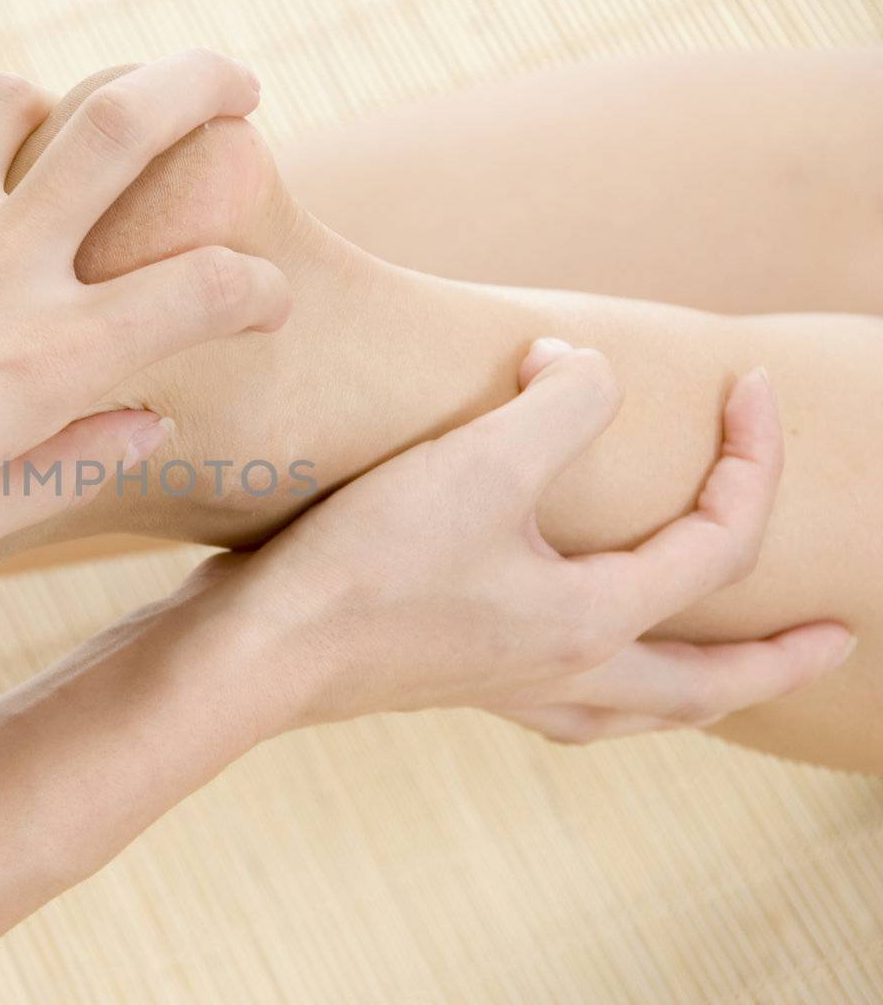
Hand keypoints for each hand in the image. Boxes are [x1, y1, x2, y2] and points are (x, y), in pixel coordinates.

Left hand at [0, 49, 287, 584]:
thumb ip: (74, 462)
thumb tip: (147, 418)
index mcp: (47, 358)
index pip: (205, 290)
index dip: (259, 289)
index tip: (267, 298)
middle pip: (125, 125)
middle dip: (201, 85)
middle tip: (238, 85)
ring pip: (11, 102)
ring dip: (56, 103)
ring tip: (64, 131)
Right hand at [197, 339, 852, 742]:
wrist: (255, 654)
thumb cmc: (365, 568)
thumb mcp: (479, 460)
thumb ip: (561, 400)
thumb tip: (579, 370)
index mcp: (593, 623)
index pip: (716, 542)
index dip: (752, 460)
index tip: (747, 387)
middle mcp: (563, 672)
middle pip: (704, 683)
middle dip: (779, 661)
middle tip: (838, 639)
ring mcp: (503, 687)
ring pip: (634, 709)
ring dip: (695, 691)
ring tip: (718, 679)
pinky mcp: (448, 681)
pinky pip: (564, 703)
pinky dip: (602, 690)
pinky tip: (570, 666)